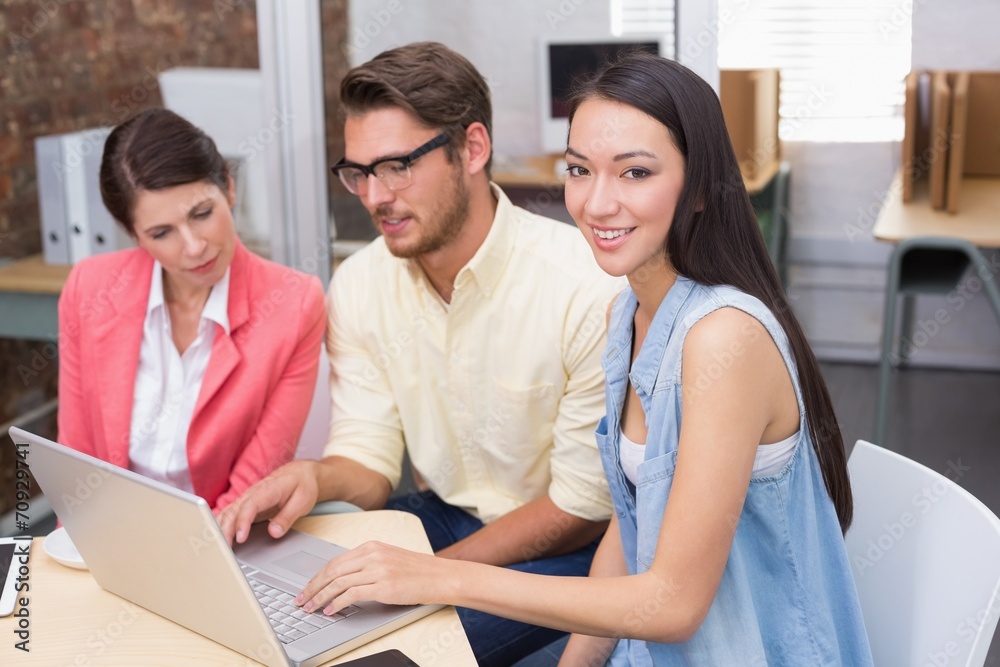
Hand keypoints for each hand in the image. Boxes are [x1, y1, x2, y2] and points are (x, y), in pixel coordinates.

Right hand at [215, 460, 321, 545]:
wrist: (300, 473)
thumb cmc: (302, 485)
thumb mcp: (302, 501)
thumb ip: (288, 517)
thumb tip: (274, 532)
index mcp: (269, 489)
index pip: (251, 505)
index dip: (243, 521)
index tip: (241, 538)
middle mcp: (253, 492)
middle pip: (234, 510)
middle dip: (225, 530)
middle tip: (224, 550)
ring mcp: (247, 498)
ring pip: (227, 512)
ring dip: (219, 529)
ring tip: (218, 549)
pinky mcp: (245, 504)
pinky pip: (229, 514)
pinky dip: (220, 525)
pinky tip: (216, 538)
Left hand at [294, 541, 448, 614]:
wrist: (440, 576)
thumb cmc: (417, 571)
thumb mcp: (388, 559)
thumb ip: (367, 564)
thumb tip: (343, 580)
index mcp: (371, 546)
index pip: (335, 561)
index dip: (318, 576)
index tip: (308, 587)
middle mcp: (372, 555)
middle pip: (332, 571)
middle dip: (313, 587)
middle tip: (302, 599)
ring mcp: (377, 569)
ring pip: (338, 582)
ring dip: (320, 597)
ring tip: (312, 608)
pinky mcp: (383, 586)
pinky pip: (351, 594)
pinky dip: (336, 603)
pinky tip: (330, 610)